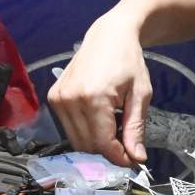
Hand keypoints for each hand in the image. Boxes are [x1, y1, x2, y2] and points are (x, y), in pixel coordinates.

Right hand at [46, 14, 150, 166]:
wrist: (109, 36)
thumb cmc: (128, 61)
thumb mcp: (140, 95)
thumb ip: (135, 128)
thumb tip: (137, 158)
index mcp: (93, 98)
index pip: (103, 144)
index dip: (119, 157)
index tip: (133, 159)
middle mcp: (70, 99)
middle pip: (88, 146)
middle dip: (108, 150)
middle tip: (126, 139)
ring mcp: (58, 98)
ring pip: (77, 140)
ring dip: (96, 142)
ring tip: (113, 124)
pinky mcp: (54, 97)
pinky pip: (69, 128)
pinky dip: (85, 130)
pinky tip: (99, 117)